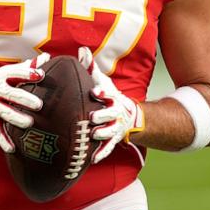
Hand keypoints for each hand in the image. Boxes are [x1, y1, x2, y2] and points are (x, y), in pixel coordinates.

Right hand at [0, 54, 49, 152]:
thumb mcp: (7, 73)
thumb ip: (27, 67)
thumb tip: (47, 57)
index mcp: (2, 77)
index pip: (15, 73)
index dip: (27, 74)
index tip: (40, 75)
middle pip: (10, 94)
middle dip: (24, 99)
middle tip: (39, 104)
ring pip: (3, 112)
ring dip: (15, 118)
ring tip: (28, 123)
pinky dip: (3, 140)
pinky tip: (12, 148)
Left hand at [78, 47, 144, 163]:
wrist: (127, 116)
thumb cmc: (107, 97)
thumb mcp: (102, 82)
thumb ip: (91, 68)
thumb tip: (82, 49)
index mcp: (111, 98)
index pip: (108, 94)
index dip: (103, 92)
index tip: (95, 92)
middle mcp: (115, 113)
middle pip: (110, 114)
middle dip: (102, 115)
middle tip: (93, 117)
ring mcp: (114, 128)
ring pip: (109, 132)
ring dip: (102, 134)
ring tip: (94, 136)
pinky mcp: (112, 140)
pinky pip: (107, 148)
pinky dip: (102, 153)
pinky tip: (93, 160)